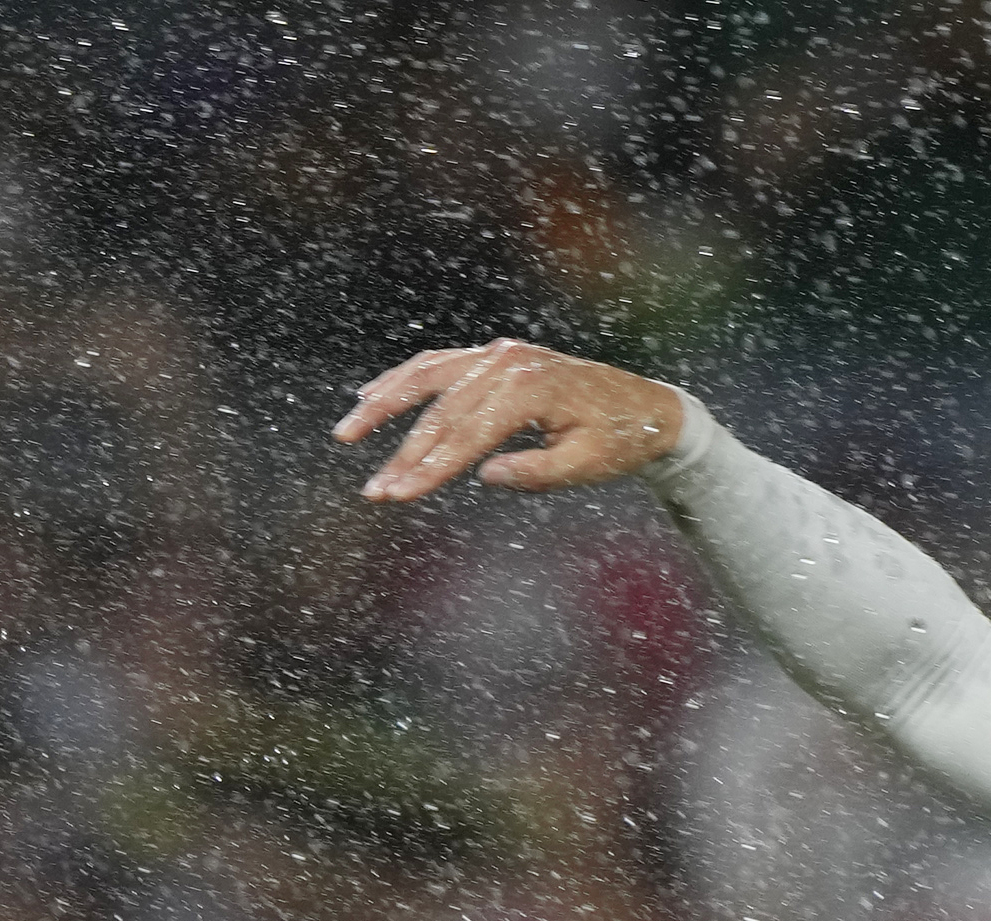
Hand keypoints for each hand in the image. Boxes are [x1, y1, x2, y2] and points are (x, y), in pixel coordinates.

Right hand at [338, 340, 692, 503]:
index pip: (468, 435)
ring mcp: (500, 354)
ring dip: (384, 404)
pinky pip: (439, 364)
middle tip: (373, 492)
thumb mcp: (586, 466)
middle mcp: (510, 363)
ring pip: (428, 376)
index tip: (398, 495)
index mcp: (533, 388)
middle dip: (404, 455)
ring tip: (347, 434)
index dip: (430, 469)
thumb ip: (538, 473)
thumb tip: (486, 474)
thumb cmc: (617, 441)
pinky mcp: (495, 356)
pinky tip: (370, 396)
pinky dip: (403, 379)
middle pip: (442, 411)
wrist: (644, 406)